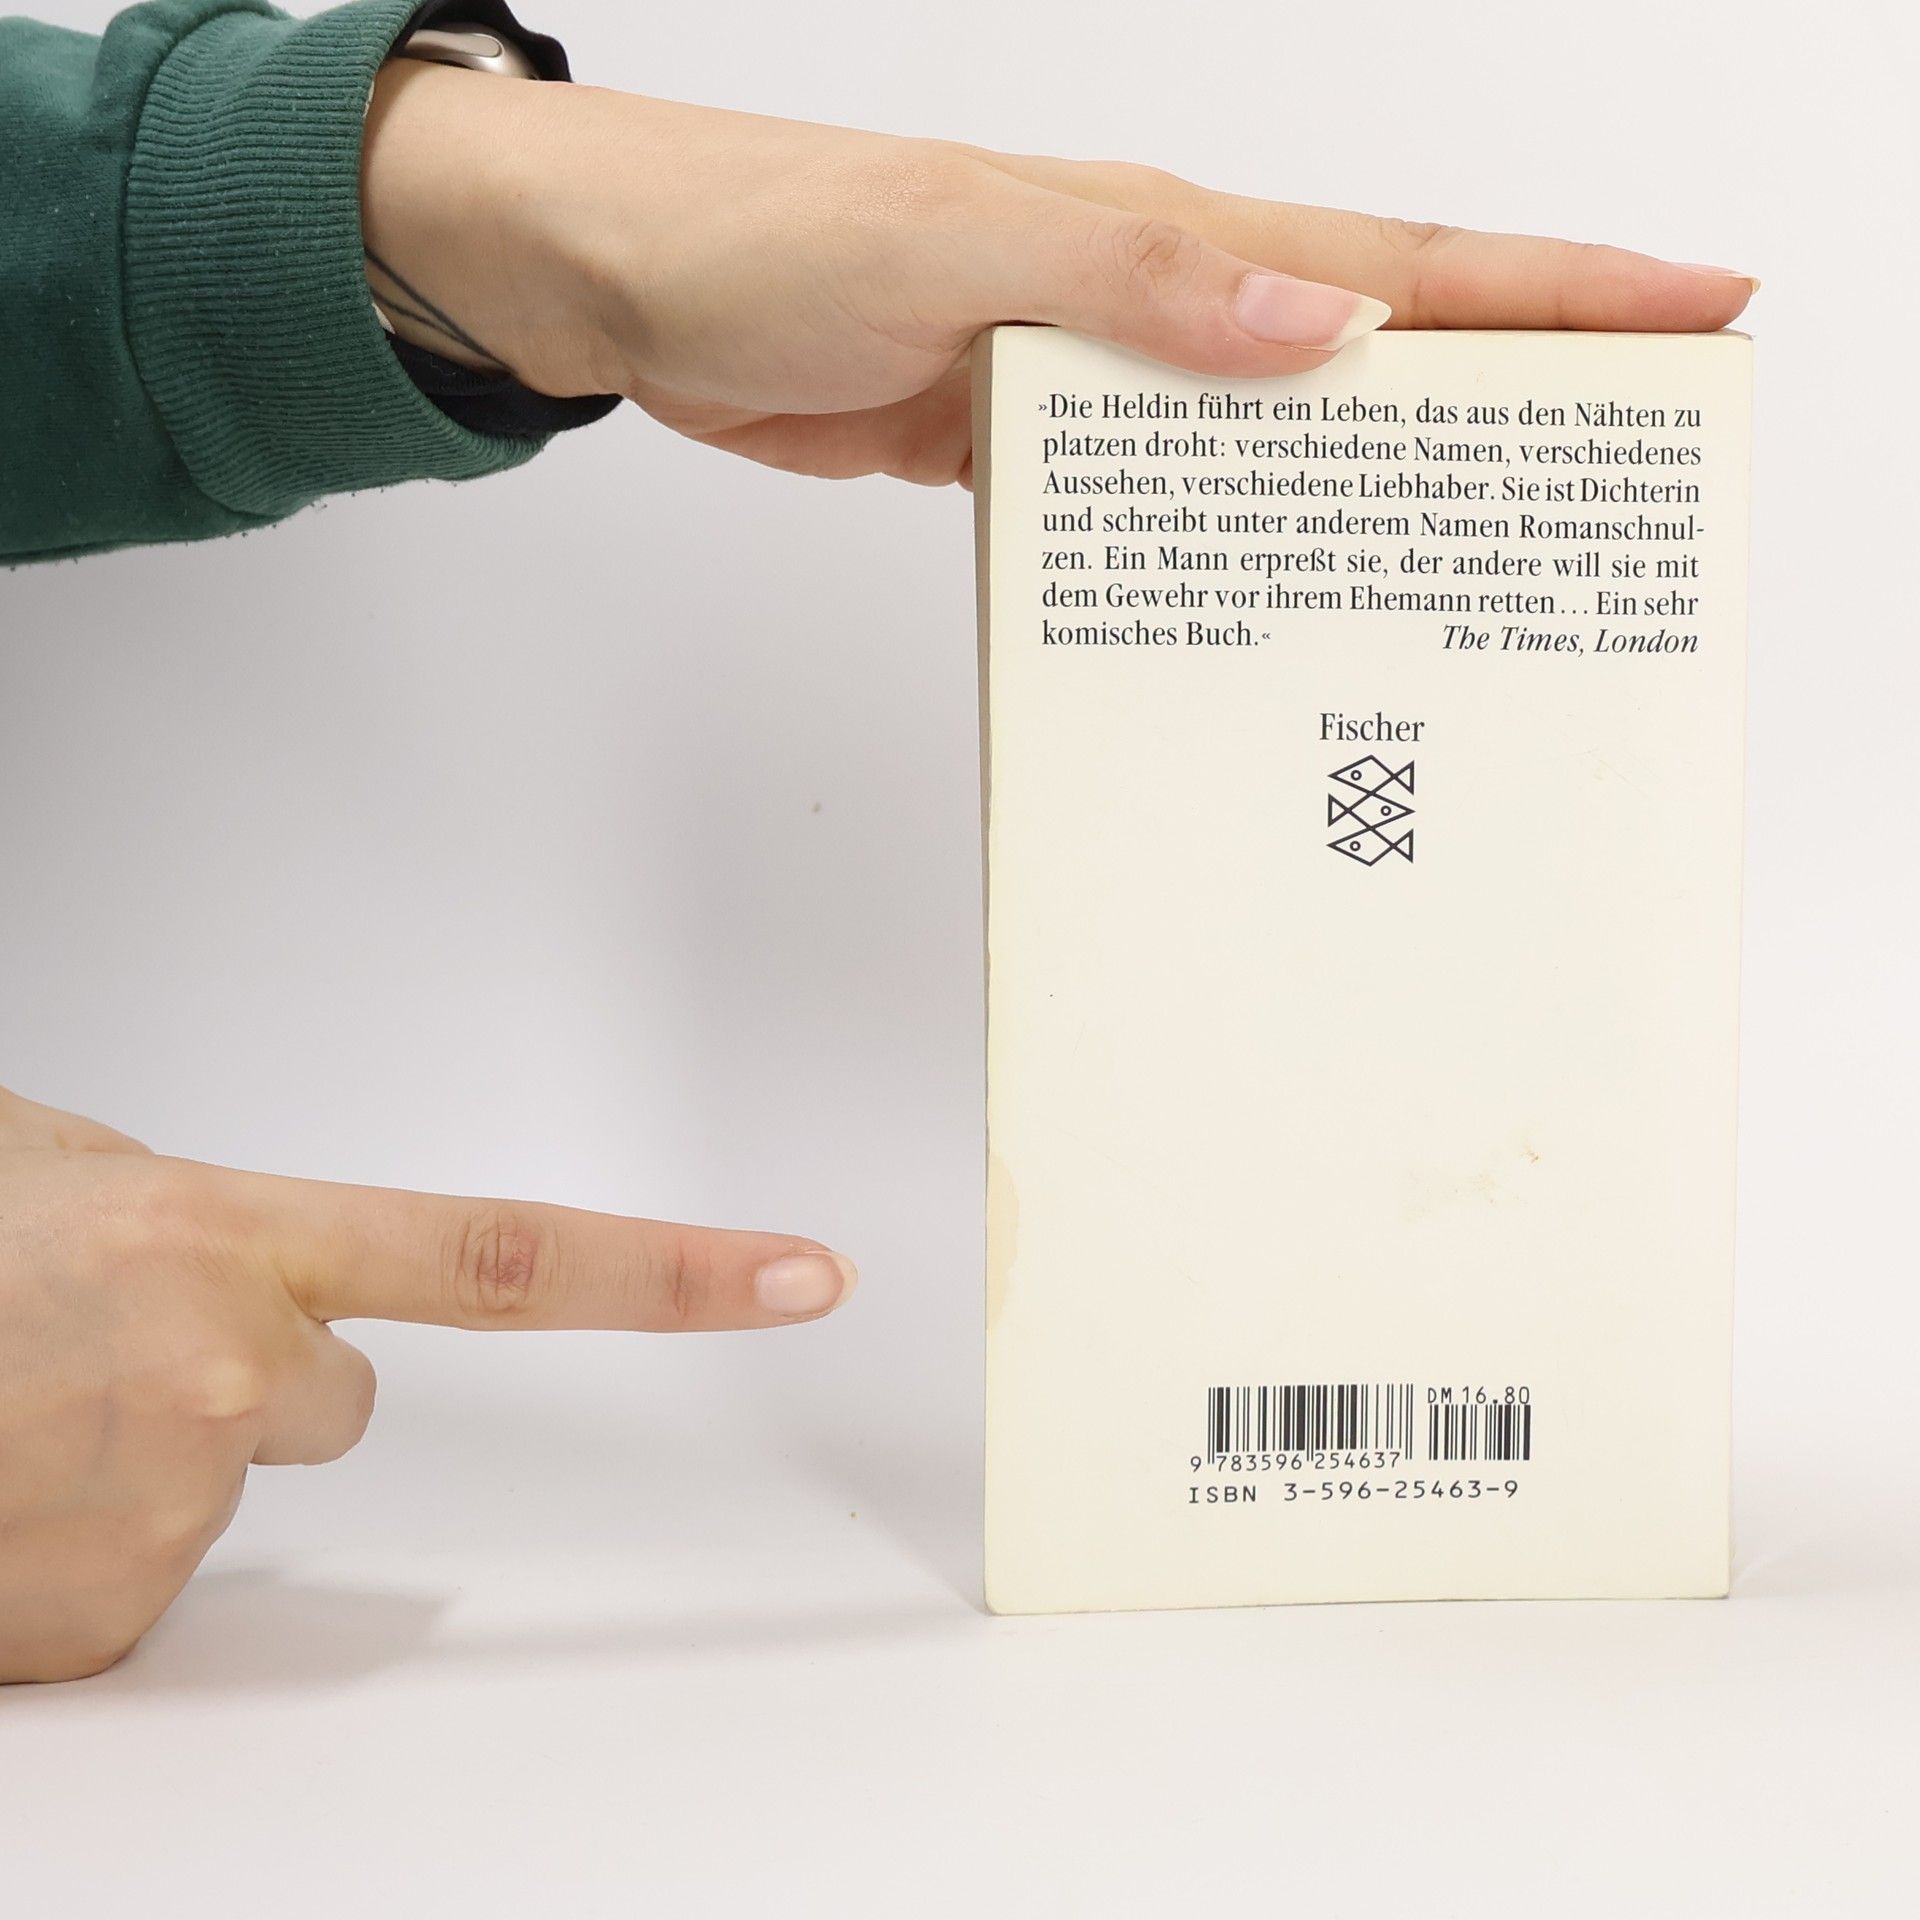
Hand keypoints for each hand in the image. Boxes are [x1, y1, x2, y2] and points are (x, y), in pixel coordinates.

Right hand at [0, 1085, 855, 1683]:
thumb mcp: (62, 1178)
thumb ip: (186, 1211)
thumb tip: (229, 1253)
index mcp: (229, 1237)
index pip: (507, 1254)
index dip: (674, 1272)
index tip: (806, 1276)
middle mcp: (223, 1376)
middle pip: (335, 1405)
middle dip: (248, 1381)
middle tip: (93, 1350)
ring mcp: (160, 1507)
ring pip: (224, 1493)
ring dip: (138, 1460)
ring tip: (10, 1411)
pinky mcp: (94, 1622)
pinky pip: (138, 1584)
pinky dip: (72, 1549)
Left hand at [359, 67, 1755, 485]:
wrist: (631, 292)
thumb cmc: (764, 236)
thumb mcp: (955, 245)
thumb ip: (1136, 282)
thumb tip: (1325, 328)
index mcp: (1160, 237)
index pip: (1397, 264)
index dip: (1554, 289)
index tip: (1691, 314)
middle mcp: (1147, 304)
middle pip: (1367, 354)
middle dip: (1510, 397)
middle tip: (1634, 463)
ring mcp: (1088, 383)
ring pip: (1270, 441)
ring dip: (1372, 486)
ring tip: (1479, 567)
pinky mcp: (1021, 450)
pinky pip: (1158, 504)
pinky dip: (1227, 544)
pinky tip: (1264, 602)